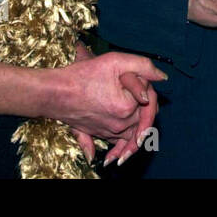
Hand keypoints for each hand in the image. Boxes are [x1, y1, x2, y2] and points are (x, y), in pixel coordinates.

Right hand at [54, 42, 164, 166]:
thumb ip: (143, 66)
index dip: (150, 92)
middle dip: (146, 112)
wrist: (54, 92)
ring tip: (143, 136)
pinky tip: (117, 154)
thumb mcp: (115, 61)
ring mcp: (107, 131)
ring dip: (138, 137)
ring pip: (130, 137)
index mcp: (126, 107)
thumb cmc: (83, 74)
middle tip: (147, 104)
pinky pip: (113, 145)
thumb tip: (162, 77)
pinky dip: (118, 150)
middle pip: (142, 121)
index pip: (150, 103)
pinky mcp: (97, 134)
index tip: (146, 87)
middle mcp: (119, 124)